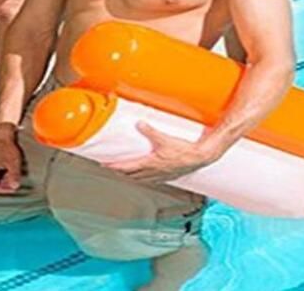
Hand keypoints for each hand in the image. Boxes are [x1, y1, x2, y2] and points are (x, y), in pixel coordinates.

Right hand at [0, 131, 24, 194]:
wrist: (2, 133)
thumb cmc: (6, 147)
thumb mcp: (12, 162)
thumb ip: (14, 176)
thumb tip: (15, 187)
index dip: (2, 190)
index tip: (12, 187)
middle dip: (3, 184)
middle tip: (13, 181)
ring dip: (3, 179)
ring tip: (12, 174)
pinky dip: (2, 173)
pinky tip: (10, 169)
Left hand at [102, 122, 221, 183]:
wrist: (200, 158)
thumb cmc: (184, 151)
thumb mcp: (164, 138)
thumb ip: (150, 131)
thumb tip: (139, 123)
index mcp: (150, 164)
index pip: (127, 167)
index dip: (114, 166)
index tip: (104, 164)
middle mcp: (153, 172)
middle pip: (131, 175)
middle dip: (120, 171)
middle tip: (111, 167)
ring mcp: (161, 175)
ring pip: (141, 178)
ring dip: (131, 176)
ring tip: (125, 171)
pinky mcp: (168, 176)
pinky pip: (151, 179)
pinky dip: (144, 177)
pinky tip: (146, 174)